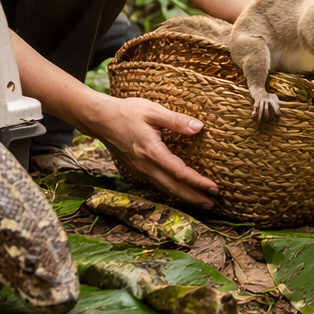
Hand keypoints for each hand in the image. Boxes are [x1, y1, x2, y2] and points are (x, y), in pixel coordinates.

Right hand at [84, 96, 219, 206]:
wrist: (100, 119)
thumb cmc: (127, 112)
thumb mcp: (152, 110)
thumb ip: (176, 120)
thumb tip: (199, 127)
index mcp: (151, 151)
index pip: (179, 172)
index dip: (198, 182)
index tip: (214, 187)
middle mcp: (145, 166)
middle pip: (173, 188)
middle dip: (194, 197)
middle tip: (213, 203)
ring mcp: (139, 170)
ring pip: (164, 189)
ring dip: (184, 197)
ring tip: (202, 202)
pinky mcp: (136, 170)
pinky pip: (156, 185)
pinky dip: (171, 191)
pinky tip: (180, 192)